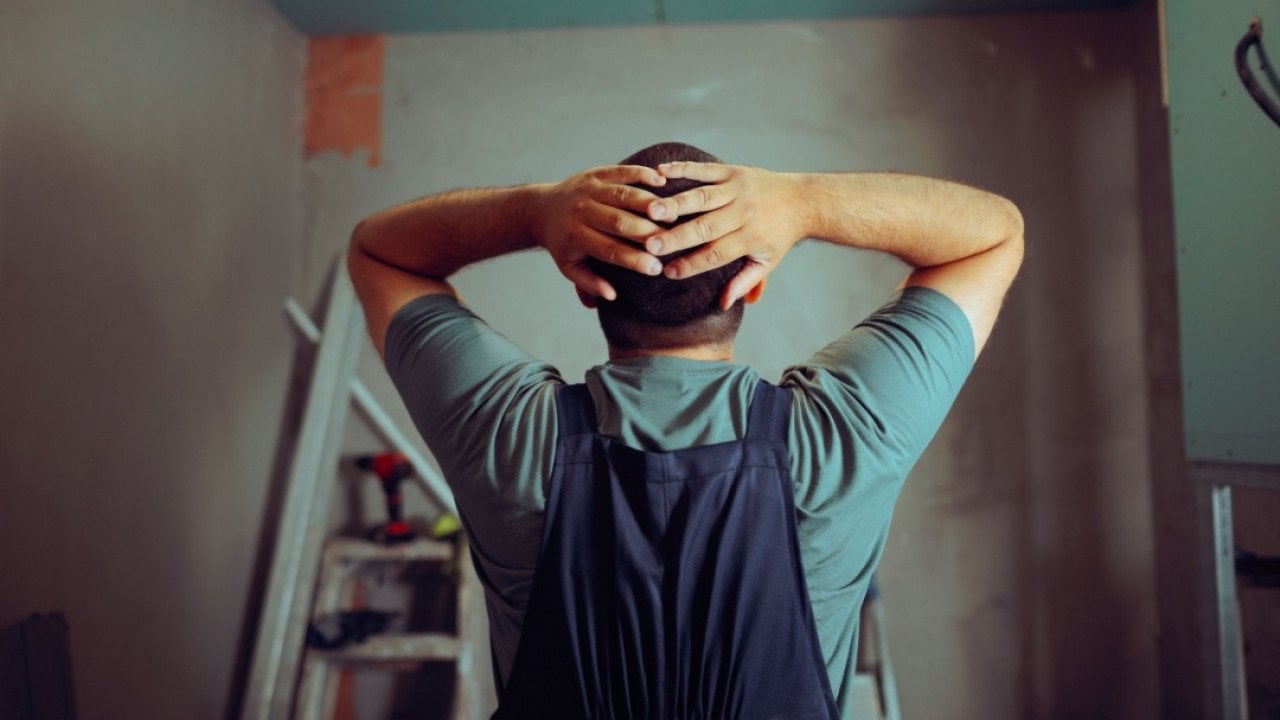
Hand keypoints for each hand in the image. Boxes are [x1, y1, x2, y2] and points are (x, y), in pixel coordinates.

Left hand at [538, 165, 667, 299]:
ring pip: (623, 195)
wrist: (542, 210)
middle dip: (647, 232)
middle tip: (673, 241)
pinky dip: (642, 174)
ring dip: (649, 204)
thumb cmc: (564, 244)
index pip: (609, 250)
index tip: (657, 269)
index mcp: (575, 236)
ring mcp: (589, 189)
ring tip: (673, 214)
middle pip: (618, 221)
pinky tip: (663, 181)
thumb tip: (611, 296)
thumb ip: (589, 284)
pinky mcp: (596, 173)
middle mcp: (581, 211)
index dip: (634, 260)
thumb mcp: (569, 267)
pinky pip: (621, 172)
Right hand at [643, 163, 805, 307]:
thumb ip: (744, 282)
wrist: (802, 200)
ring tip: (650, 210)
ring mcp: (738, 188)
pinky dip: (681, 168)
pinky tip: (659, 170)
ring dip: (675, 203)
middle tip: (650, 245)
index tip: (668, 272)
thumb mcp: (767, 262)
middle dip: (676, 236)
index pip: (717, 254)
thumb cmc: (779, 235)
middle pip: (705, 226)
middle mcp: (744, 212)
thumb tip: (724, 305)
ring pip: (701, 197)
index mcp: (752, 236)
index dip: (692, 264)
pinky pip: (704, 169)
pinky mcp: (733, 171)